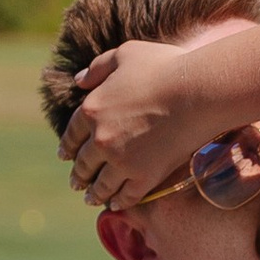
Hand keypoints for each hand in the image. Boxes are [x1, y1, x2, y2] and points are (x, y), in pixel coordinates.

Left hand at [62, 39, 218, 210]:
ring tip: (90, 199)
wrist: (195, 92)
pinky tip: (115, 204)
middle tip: (75, 183)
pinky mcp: (144, 176)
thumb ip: (98, 68)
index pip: (72, 134)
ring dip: (93, 193)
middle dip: (78, 174)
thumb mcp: (124, 54)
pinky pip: (126, 195)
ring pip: (101, 184)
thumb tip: (78, 81)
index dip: (67, 146)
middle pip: (84, 163)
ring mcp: (122, 161)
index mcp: (91, 110)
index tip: (63, 156)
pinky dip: (118, 201)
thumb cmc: (163, 67)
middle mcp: (101, 139)